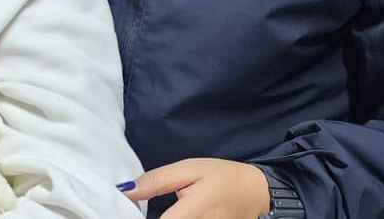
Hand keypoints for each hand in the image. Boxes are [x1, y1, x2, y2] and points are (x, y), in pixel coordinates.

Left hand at [121, 158, 269, 218]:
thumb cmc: (222, 177)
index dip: (136, 217)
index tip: (127, 209)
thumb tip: (126, 189)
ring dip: (164, 218)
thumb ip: (157, 181)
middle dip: (148, 217)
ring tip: (162, 209)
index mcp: (192, 212)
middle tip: (139, 208)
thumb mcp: (189, 169)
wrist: (257, 194)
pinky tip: (174, 214)